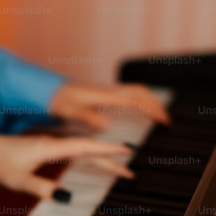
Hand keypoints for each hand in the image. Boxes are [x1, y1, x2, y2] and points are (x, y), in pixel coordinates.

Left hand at [0, 130, 133, 198]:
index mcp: (47, 148)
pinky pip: (69, 153)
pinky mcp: (38, 150)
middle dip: (110, 160)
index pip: (84, 148)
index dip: (107, 150)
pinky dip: (84, 158)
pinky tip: (88, 164)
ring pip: (79, 152)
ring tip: (119, 170)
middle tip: (131, 171)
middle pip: (87, 151)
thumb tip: (68, 197)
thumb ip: (42, 189)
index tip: (128, 151)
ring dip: (99, 159)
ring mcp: (45, 146)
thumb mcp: (17, 181)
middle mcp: (49, 144)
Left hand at [49, 82, 168, 130]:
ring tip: (158, 115)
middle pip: (140, 91)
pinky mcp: (103, 95)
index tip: (163, 120)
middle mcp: (108, 91)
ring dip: (149, 100)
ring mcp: (106, 91)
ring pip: (135, 90)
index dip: (151, 109)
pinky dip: (139, 101)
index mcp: (104, 95)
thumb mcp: (70, 112)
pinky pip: (127, 94)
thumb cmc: (58, 102)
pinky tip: (139, 112)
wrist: (48, 92)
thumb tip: (108, 124)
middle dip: (155, 103)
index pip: (135, 100)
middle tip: (167, 119)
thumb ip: (88, 117)